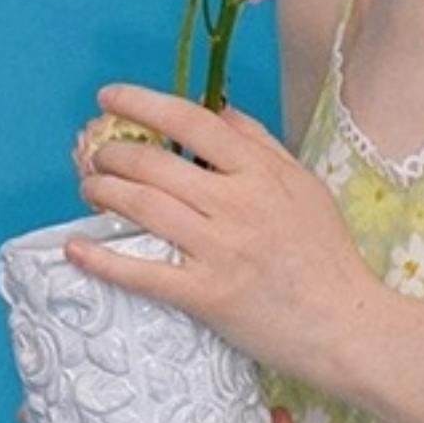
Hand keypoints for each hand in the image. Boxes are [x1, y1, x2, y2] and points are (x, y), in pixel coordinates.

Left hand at [69, 83, 383, 388]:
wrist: (346, 324)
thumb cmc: (328, 257)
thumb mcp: (305, 187)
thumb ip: (261, 146)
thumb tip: (219, 112)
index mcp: (261, 174)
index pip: (191, 122)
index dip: (142, 103)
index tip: (109, 97)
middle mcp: (237, 205)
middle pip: (155, 165)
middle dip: (113, 154)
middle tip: (97, 157)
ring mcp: (220, 251)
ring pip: (143, 208)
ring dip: (104, 193)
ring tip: (90, 189)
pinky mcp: (207, 296)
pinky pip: (144, 273)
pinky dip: (104, 259)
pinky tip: (77, 248)